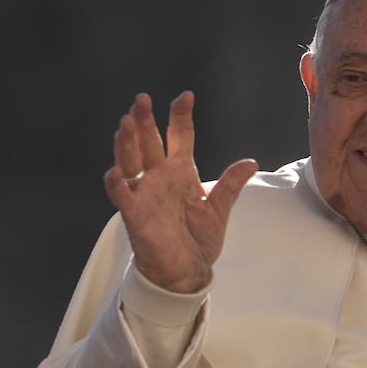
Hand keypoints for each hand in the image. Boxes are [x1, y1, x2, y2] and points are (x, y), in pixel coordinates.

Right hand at [105, 91, 256, 293]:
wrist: (188, 270)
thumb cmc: (199, 239)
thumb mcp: (219, 209)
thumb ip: (231, 184)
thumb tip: (251, 162)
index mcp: (181, 172)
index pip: (179, 136)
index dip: (180, 116)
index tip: (185, 96)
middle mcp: (159, 177)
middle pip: (149, 143)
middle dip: (144, 121)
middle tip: (141, 99)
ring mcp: (145, 194)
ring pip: (131, 162)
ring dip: (127, 143)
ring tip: (125, 122)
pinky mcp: (135, 214)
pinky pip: (123, 196)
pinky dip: (117, 184)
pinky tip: (115, 171)